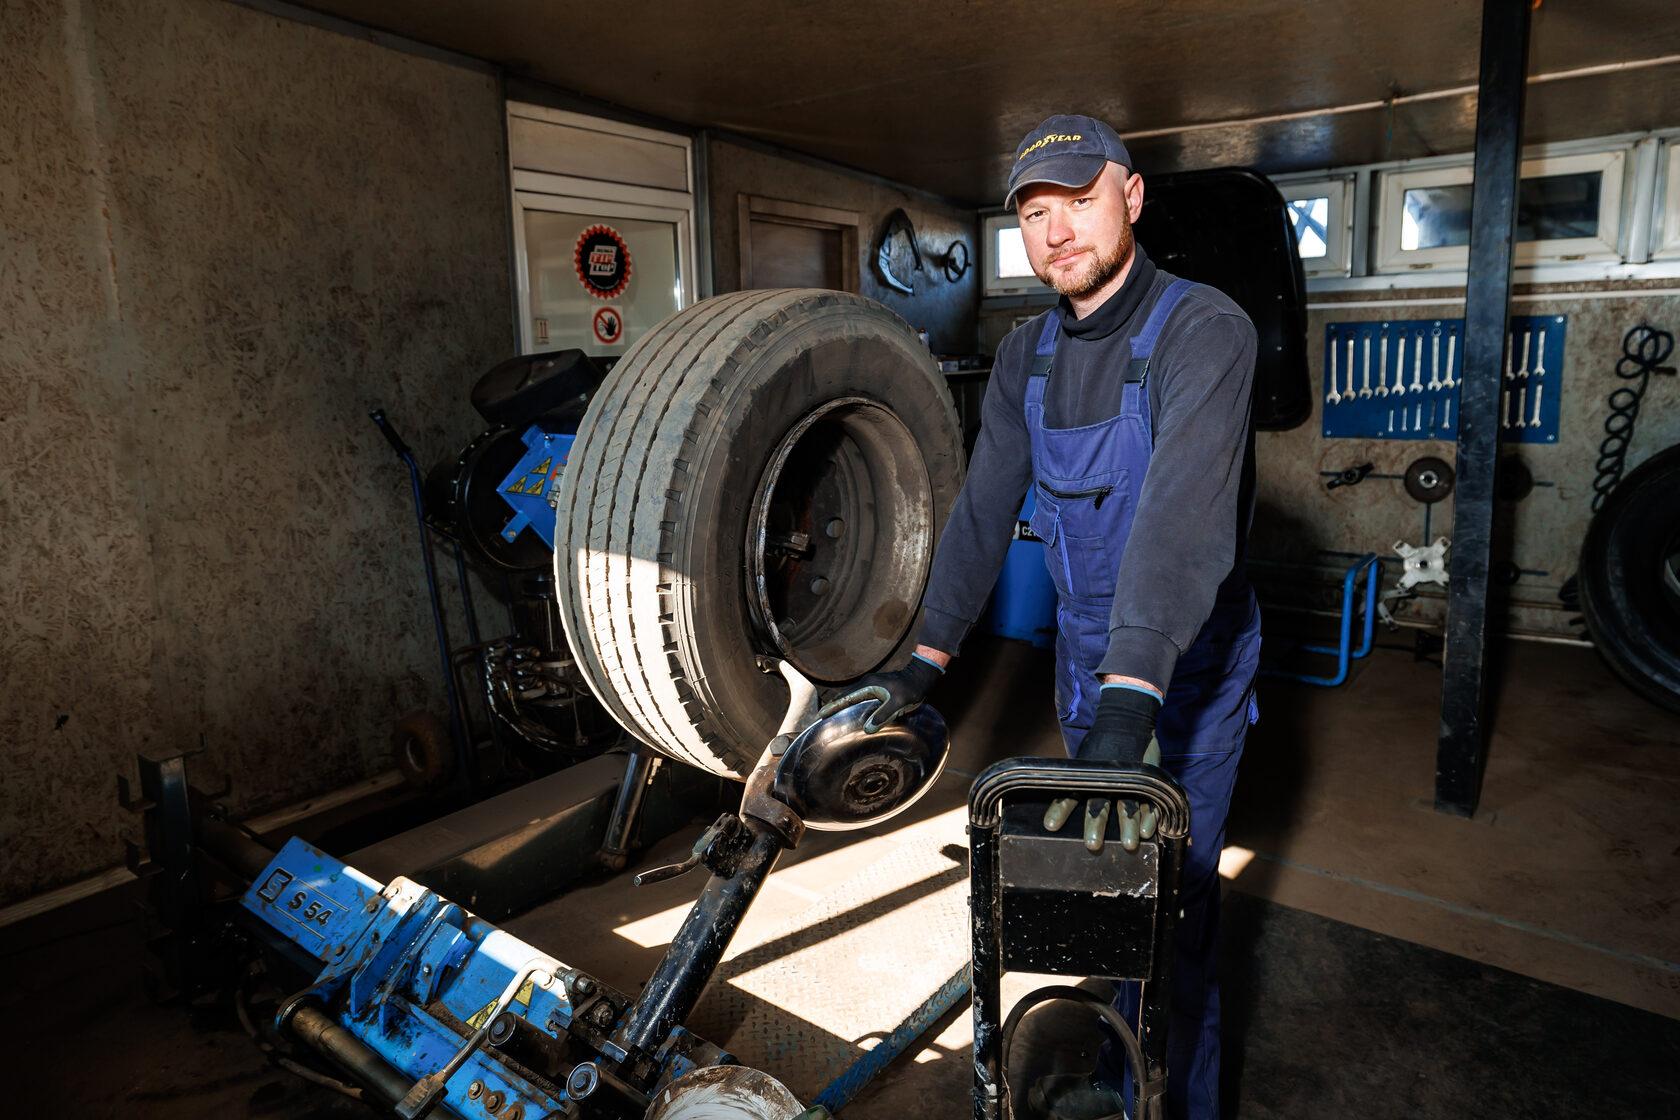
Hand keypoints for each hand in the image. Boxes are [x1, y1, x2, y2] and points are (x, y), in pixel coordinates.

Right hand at [817, 653, 943, 733]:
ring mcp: (871, 685)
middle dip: (833, 706)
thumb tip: (867, 729)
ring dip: (841, 705)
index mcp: (868, 685)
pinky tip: (851, 712)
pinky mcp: (876, 688)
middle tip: (822, 718)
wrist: (920, 677)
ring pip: (851, 696)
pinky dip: (851, 704)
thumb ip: (883, 715)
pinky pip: (859, 697)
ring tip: (832, 716)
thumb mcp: (897, 704)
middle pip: (845, 696)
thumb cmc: (910, 689)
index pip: (846, 697)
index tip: (821, 714)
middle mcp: (866, 684)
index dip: (833, 706)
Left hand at [1045, 685, 1161, 852]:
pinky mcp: (1147, 780)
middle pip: (1100, 805)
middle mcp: (1107, 780)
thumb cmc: (1102, 743)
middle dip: (1095, 825)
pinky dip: (1150, 816)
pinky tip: (1148, 831)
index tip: (1050, 825)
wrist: (1126, 718)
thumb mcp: (1085, 757)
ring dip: (1128, 826)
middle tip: (1092, 844)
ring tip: (1128, 845)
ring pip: (1128, 805)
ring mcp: (1129, 780)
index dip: (1060, 810)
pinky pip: (1150, 801)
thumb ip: (1077, 777)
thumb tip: (1054, 788)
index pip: (1069, 794)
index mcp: (1088, 775)